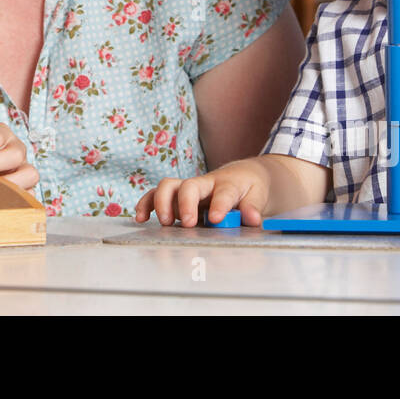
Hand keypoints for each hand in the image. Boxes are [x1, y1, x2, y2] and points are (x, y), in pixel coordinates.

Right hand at [133, 158, 272, 227]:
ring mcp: (188, 188)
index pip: (223, 193)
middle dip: (185, 204)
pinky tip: (141, 218)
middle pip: (189, 185)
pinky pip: (156, 194)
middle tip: (188, 224)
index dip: (219, 205)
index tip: (215, 219)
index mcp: (228, 184)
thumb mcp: (259, 195)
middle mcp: (205, 184)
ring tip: (165, 223)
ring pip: (168, 186)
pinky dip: (146, 204)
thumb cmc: (249, 187)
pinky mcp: (177, 195)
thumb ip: (253, 207)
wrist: (242, 174)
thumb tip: (252, 219)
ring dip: (162, 203)